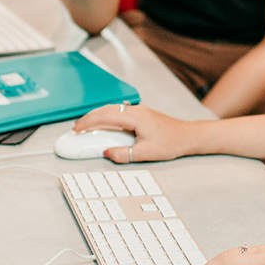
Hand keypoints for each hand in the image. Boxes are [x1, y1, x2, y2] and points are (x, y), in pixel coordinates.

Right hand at [72, 103, 198, 163]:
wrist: (188, 136)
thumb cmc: (171, 142)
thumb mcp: (145, 153)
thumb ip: (123, 154)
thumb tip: (107, 153)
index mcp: (134, 117)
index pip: (104, 117)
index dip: (87, 123)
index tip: (76, 130)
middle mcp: (135, 110)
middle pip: (104, 110)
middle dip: (88, 119)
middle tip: (75, 130)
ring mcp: (138, 111)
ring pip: (111, 110)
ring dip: (97, 118)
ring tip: (85, 129)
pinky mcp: (141, 115)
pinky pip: (118, 113)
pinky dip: (106, 119)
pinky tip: (103, 127)